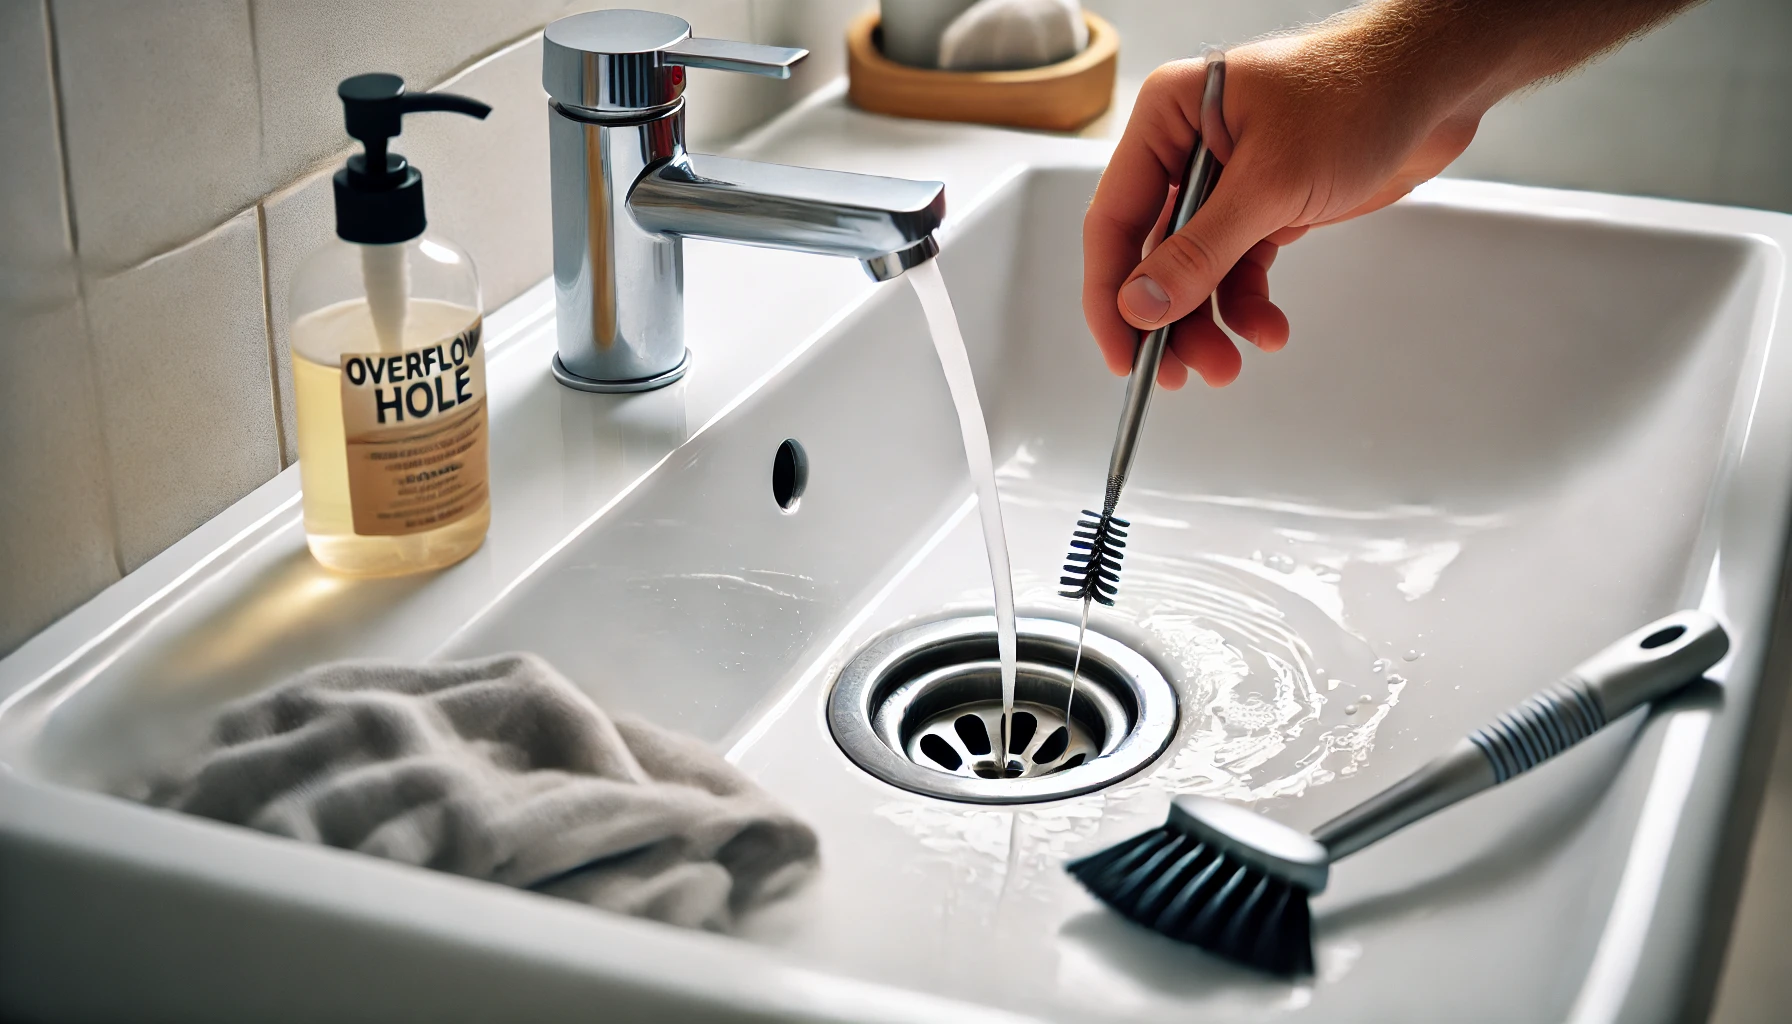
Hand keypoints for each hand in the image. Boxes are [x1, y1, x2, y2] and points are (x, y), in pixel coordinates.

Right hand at [1082, 32, 1484, 387]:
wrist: (1436, 83)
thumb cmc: (1358, 93)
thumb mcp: (1271, 182)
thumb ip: (1200, 251)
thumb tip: (1140, 307)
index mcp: (1168, 119)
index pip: (1114, 220)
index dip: (1110, 294)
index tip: (1122, 353)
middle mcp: (1187, 149)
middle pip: (1151, 255)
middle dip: (1167, 320)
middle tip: (1175, 373)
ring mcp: (1226, 180)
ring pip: (1195, 272)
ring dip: (1208, 324)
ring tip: (1227, 364)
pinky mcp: (1266, 204)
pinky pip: (1238, 268)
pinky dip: (1248, 306)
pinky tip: (1268, 331)